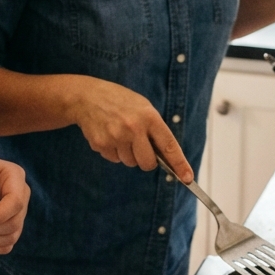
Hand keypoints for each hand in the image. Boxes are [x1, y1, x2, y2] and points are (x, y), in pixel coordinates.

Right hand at [66, 78, 192, 181]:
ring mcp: (116, 137)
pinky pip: (114, 159)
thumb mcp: (143, 107)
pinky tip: (109, 134)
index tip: (188, 178)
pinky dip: (114, 151)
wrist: (87, 97)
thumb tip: (165, 157)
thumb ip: (154, 129)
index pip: (169, 146)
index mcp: (149, 117)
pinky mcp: (101, 144)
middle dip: (146, 161)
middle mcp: (134, 128)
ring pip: (130, 162)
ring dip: (128, 154)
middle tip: (139, 147)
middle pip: (147, 163)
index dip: (180, 164)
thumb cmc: (120, 102)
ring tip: (120, 133)